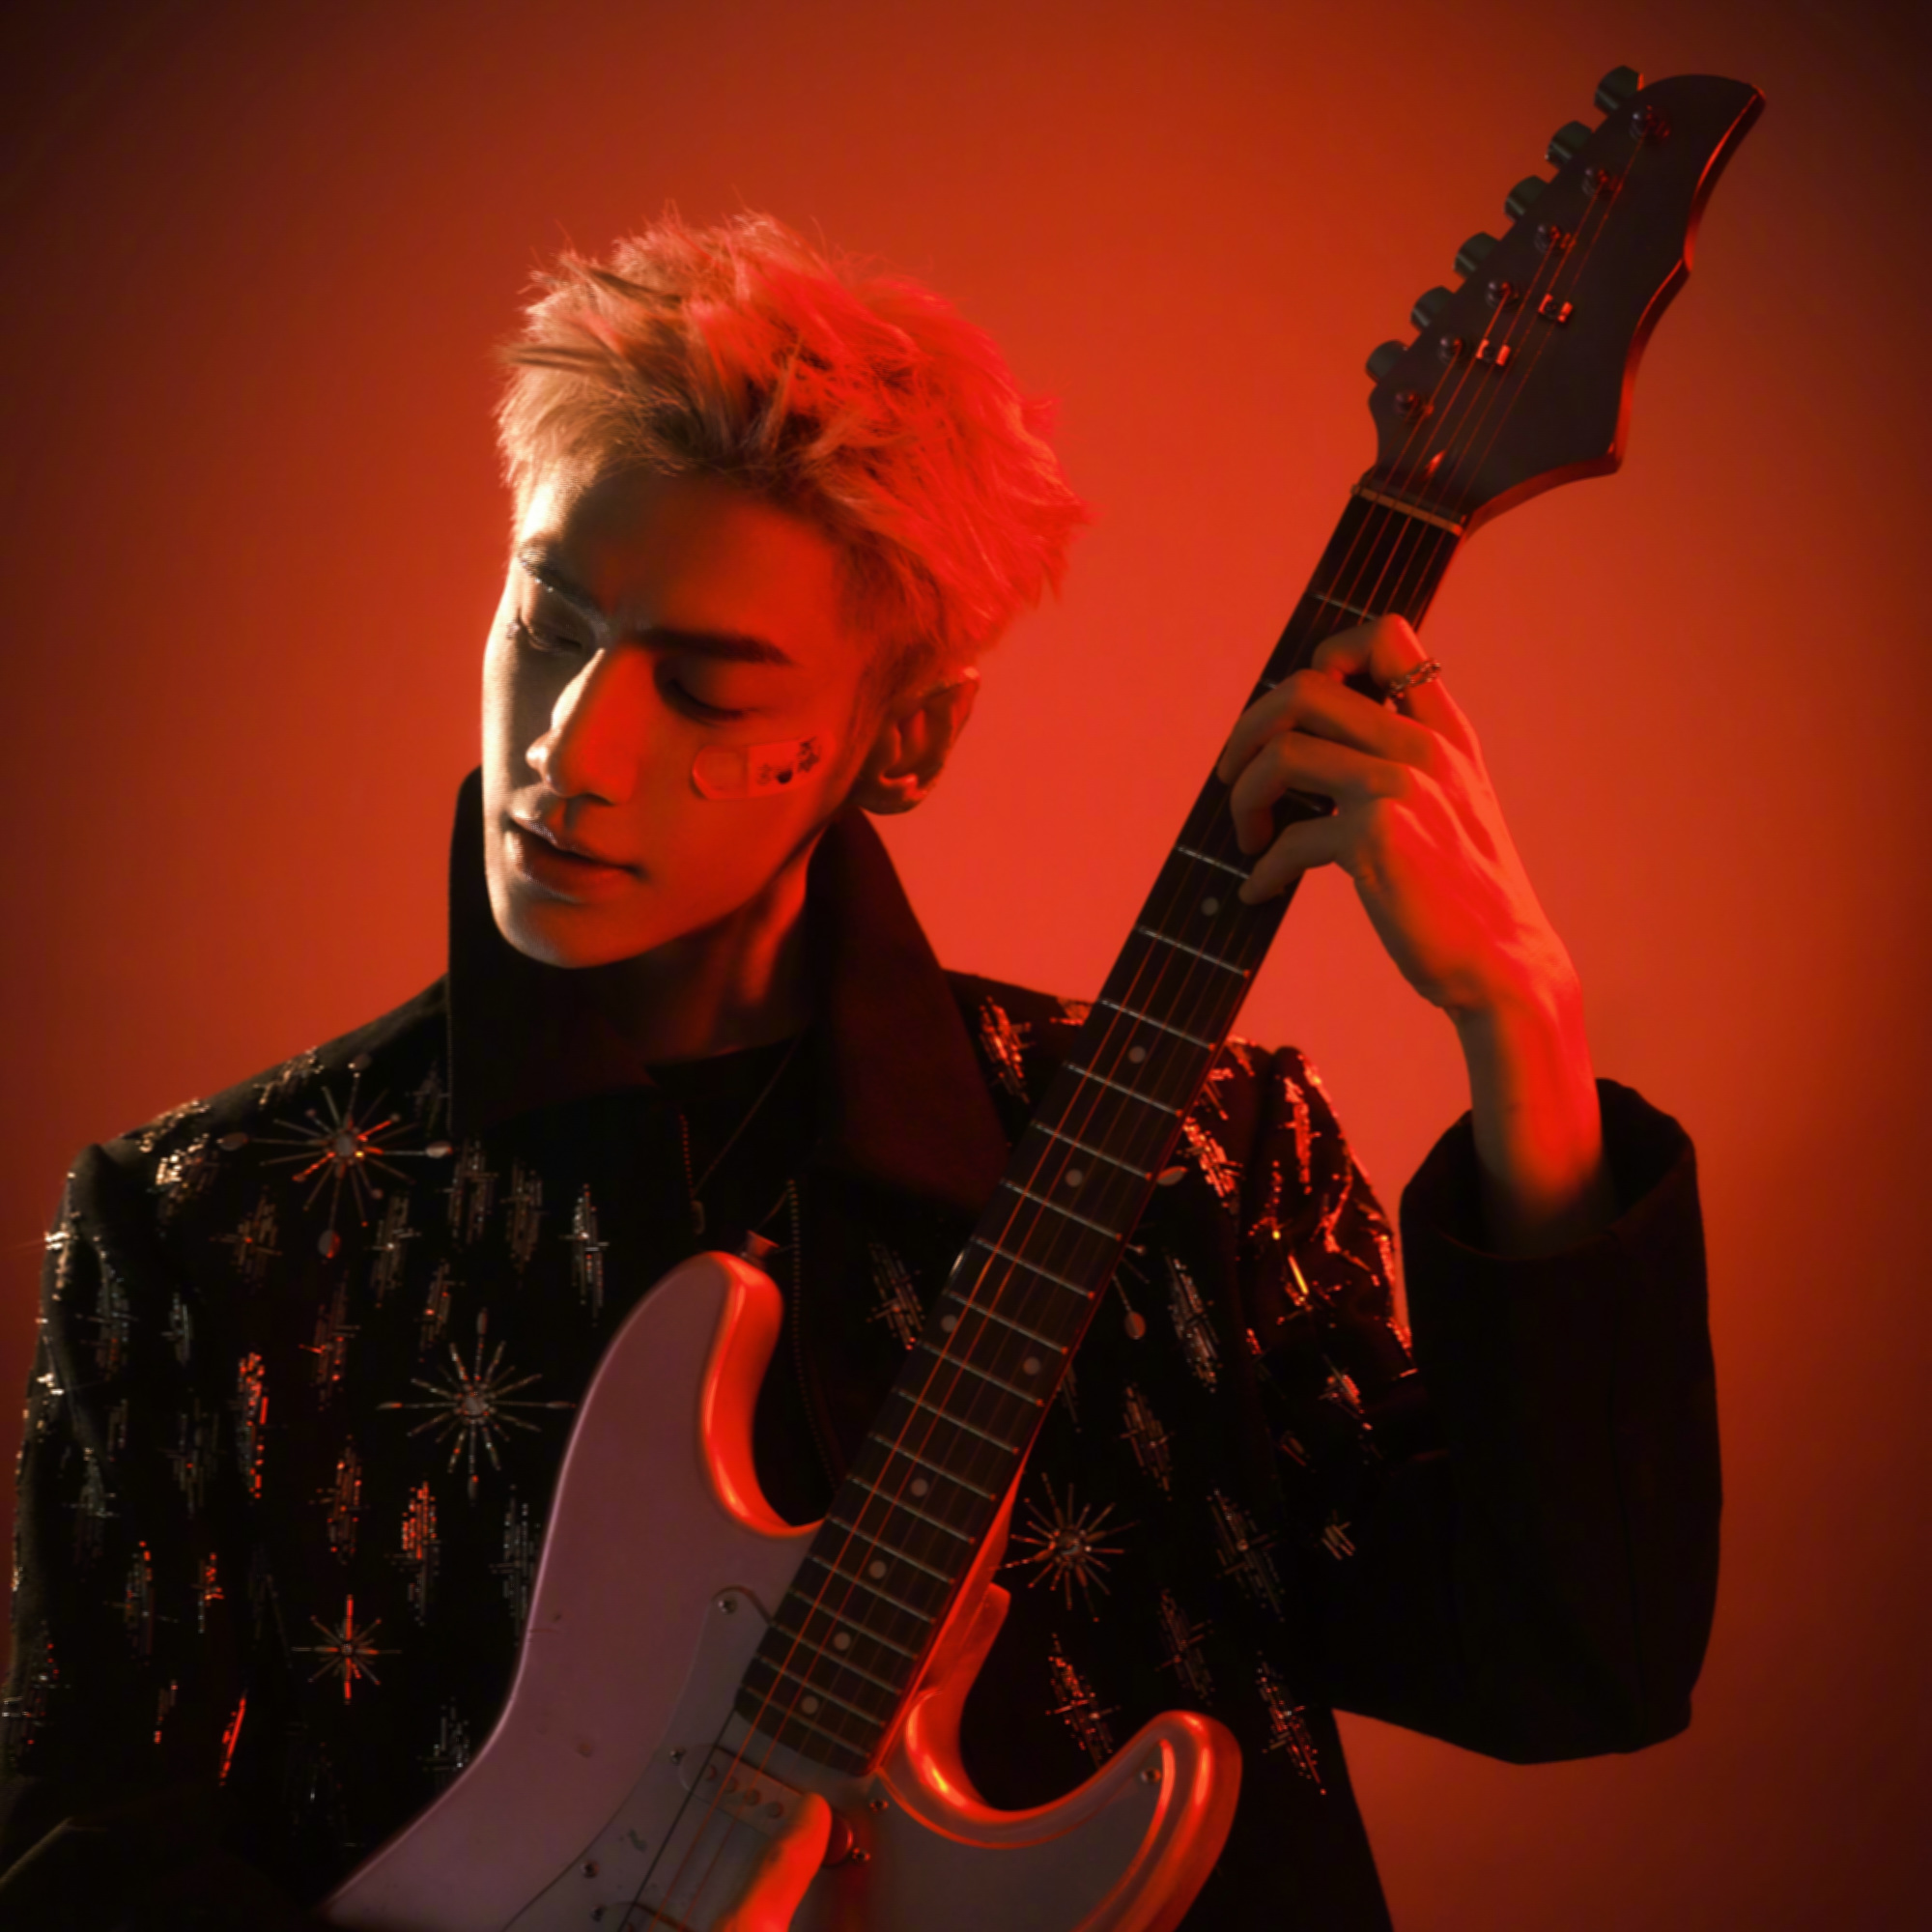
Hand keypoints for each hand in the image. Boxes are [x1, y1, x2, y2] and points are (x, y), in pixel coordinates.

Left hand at [1214, 615, 1570, 1020]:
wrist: (1504, 964)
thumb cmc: (1466, 894)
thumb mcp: (1453, 804)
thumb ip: (1405, 761)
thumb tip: (1315, 743)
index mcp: (1444, 733)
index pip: (1387, 637)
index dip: (1326, 655)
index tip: (1297, 712)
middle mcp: (1424, 749)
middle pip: (1304, 688)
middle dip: (1249, 728)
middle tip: (1233, 774)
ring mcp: (1402, 790)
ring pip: (1281, 755)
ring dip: (1243, 798)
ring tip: (1248, 835)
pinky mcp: (1377, 841)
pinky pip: (1288, 839)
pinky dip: (1262, 868)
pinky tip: (1260, 889)